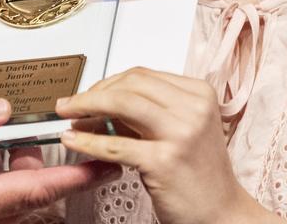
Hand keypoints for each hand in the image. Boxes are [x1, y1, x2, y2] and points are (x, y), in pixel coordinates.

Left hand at [56, 68, 278, 223]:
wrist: (220, 212)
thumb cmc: (199, 174)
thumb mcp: (182, 132)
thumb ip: (148, 115)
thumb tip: (100, 106)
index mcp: (200, 94)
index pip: (145, 75)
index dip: (109, 82)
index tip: (89, 94)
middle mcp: (194, 108)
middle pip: (132, 84)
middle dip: (94, 91)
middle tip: (70, 104)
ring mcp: (181, 133)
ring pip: (123, 104)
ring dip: (87, 106)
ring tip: (66, 115)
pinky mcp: (164, 161)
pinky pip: (115, 145)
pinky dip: (88, 141)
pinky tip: (72, 141)